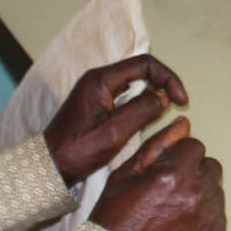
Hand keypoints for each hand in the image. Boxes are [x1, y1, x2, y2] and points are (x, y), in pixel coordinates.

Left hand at [42, 54, 187, 182]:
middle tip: (177, 104)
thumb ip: (142, 110)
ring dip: (153, 94)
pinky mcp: (97, 104)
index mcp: (100, 80)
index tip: (181, 99)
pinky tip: (149, 117)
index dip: (168, 78)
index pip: (144, 64)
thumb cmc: (78, 150)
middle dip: (162, 84)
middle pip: (140, 70)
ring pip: (134, 83)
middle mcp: (98, 80)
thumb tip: (164, 97)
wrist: (50, 166)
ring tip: (166, 111)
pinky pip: (125, 96)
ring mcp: (96, 91)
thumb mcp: (115, 131)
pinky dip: (141, 103)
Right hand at [90, 118, 225, 230]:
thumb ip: (158, 145)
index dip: (178, 156)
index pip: (195, 146)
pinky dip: (204, 214)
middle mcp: (197, 195)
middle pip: (210, 166)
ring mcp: (209, 218)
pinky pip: (218, 213)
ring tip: (174, 207)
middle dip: (193, 171)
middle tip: (170, 189)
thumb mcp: (126, 174)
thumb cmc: (115, 219)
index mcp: (174, 175)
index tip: (166, 169)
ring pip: (216, 189)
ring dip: (200, 192)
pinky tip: (181, 223)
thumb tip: (183, 124)